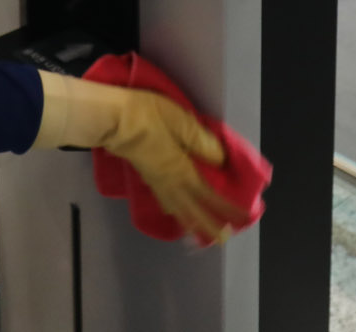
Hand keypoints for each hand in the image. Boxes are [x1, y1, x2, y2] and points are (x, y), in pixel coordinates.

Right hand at [36, 73, 247, 245]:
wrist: (113, 119)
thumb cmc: (148, 116)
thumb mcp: (182, 122)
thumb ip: (202, 142)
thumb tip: (221, 160)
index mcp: (181, 171)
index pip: (209, 194)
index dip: (226, 207)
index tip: (242, 218)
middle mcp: (169, 182)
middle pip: (191, 210)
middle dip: (208, 226)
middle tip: (221, 240)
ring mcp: (155, 181)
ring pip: (176, 207)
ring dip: (190, 221)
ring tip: (199, 233)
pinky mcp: (145, 175)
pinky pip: (164, 199)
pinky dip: (174, 209)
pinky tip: (174, 209)